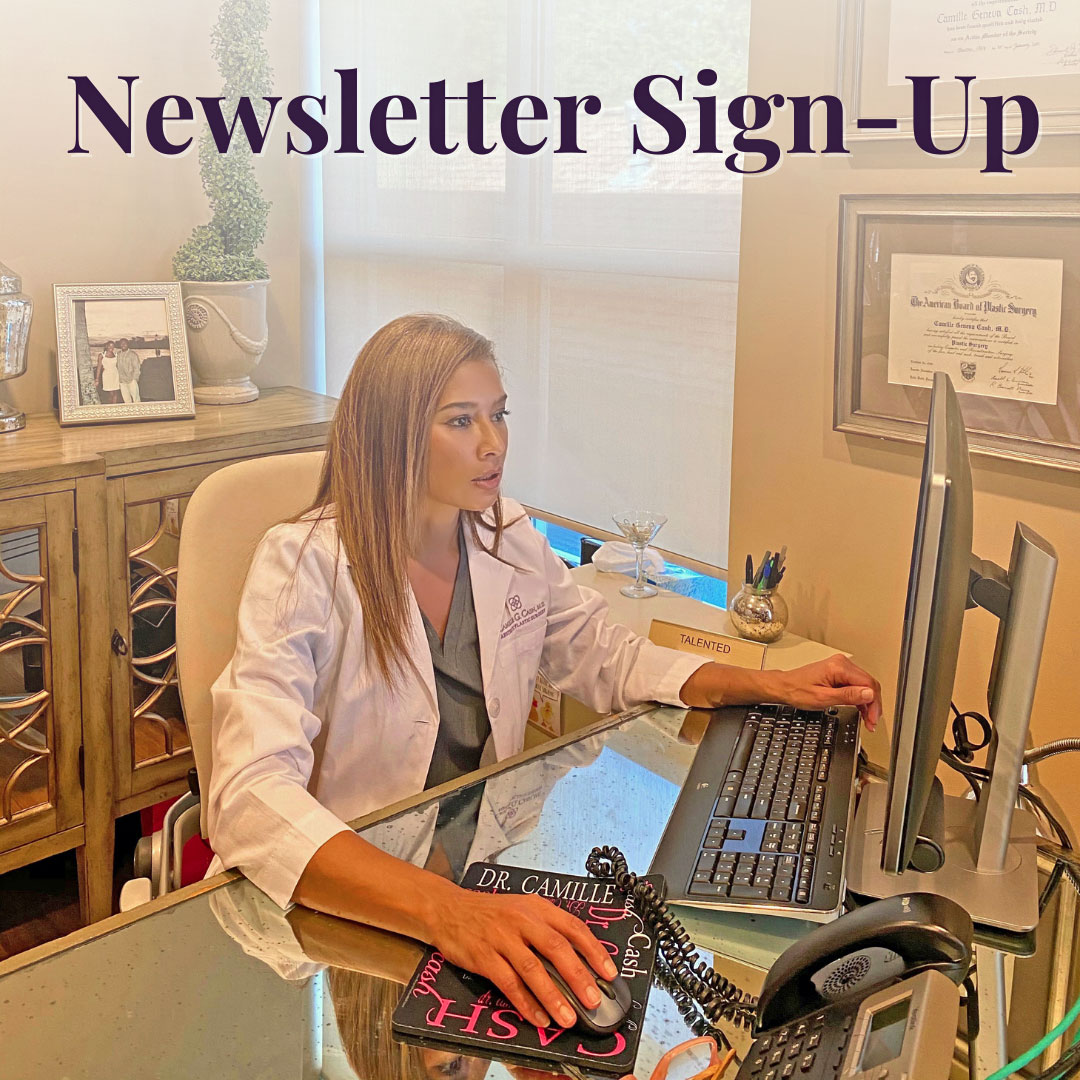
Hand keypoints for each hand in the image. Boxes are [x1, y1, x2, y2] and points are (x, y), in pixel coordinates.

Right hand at [426, 887, 618, 1030]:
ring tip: (568, 1017)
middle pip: (556, 948)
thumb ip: (547, 930)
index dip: (594, 950)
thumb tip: (579, 961)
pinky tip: (538, 1018)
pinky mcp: (484, 956)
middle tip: (593, 1000)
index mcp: (537, 907)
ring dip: (553, 996)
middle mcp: (522, 920)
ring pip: (533, 969)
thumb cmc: (490, 913)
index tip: (609, 972)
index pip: (572, 927)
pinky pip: (508, 983)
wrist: (448, 909)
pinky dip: (525, 1003)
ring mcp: (502, 938)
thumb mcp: (522, 909)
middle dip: (578, 976)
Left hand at [772, 654, 881, 730]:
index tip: (873, 718)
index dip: (874, 704)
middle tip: (872, 722)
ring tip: (868, 720)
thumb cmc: (797, 691)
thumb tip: (868, 694)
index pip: (868, 684)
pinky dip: (860, 698)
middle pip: (869, 684)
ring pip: (864, 685)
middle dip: (873, 705)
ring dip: (868, 703)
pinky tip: (861, 710)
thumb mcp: (823, 698)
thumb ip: (848, 696)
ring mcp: (840, 667)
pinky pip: (856, 685)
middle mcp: (842, 663)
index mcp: (839, 667)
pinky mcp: (838, 672)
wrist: (784, 687)